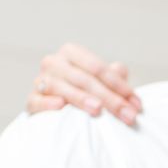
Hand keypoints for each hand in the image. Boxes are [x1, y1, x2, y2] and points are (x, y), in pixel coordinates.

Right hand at [27, 42, 141, 125]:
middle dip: (109, 98)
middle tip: (128, 115)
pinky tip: (60, 107)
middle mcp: (54, 63)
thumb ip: (113, 75)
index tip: (136, 103)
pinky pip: (37, 100)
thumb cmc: (86, 91)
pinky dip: (48, 103)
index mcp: (72, 53)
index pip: (97, 67)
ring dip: (82, 99)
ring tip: (98, 109)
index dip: (119, 85)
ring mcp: (41, 80)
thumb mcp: (101, 81)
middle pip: (84, 79)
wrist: (57, 107)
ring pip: (63, 88)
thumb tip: (120, 69)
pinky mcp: (31, 99)